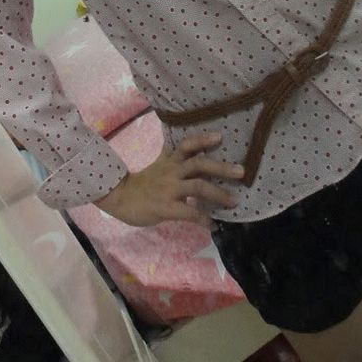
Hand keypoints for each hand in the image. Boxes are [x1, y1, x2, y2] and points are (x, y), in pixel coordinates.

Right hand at [95, 131, 243, 227]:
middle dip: (221, 167)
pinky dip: (203, 218)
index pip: (187, 145)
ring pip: (198, 186)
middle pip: (199, 164)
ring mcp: (169, 189)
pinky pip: (189, 212)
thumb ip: (176, 158)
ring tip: (233, 201)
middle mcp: (171, 171)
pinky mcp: (165, 207)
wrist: (120, 198)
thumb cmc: (143, 183)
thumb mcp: (160, 165)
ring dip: (218, 194)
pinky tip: (213, 225)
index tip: (221, 136)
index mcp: (170, 161)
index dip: (203, 140)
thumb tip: (197, 152)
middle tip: (241, 171)